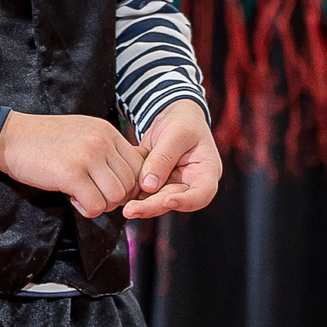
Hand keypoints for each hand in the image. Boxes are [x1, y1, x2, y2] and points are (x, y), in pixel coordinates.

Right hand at [0, 112, 146, 217]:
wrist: (9, 137)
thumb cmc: (44, 140)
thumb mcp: (83, 134)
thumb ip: (108, 149)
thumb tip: (137, 172)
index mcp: (107, 130)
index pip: (139, 164)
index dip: (129, 183)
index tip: (109, 187)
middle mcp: (101, 141)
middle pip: (131, 183)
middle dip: (115, 197)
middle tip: (94, 194)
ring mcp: (87, 156)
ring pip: (116, 197)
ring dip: (101, 204)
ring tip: (82, 195)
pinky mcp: (71, 174)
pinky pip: (95, 206)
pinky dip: (86, 210)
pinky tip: (71, 198)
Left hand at [122, 99, 221, 218]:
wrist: (171, 116)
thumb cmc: (182, 122)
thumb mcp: (176, 134)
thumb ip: (163, 158)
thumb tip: (148, 185)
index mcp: (206, 172)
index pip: (202, 194)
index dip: (187, 201)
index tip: (168, 201)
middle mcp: (191, 184)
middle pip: (174, 200)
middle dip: (153, 207)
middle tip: (132, 210)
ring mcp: (173, 185)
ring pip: (157, 200)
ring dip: (141, 206)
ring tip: (126, 208)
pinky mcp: (156, 184)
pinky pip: (145, 192)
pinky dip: (133, 193)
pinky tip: (120, 192)